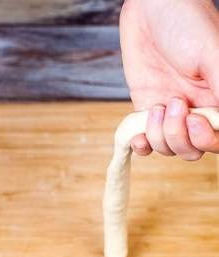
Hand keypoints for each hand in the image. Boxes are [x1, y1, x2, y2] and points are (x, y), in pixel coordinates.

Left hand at [120, 0, 218, 159]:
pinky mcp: (147, 110)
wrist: (151, 9)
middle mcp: (198, 109)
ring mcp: (171, 112)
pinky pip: (146, 142)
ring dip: (159, 135)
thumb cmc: (187, 24)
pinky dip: (142, 146)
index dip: (207, 138)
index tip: (194, 118)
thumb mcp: (211, 55)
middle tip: (173, 102)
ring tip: (158, 105)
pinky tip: (137, 138)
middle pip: (194, 149)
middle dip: (180, 136)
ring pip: (169, 148)